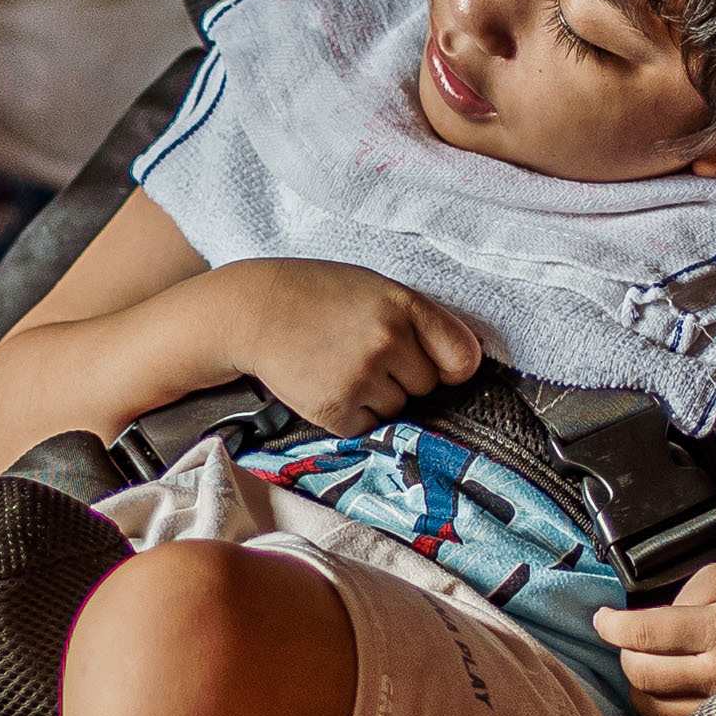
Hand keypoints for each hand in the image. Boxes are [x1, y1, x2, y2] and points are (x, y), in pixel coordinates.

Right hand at [217, 259, 491, 433]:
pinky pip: (367, 426)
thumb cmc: (318, 296)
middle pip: (427, 386)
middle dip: (403, 377)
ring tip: (341, 367)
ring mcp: (361, 377)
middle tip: (364, 355)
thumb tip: (461, 367)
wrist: (253, 312)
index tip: (442, 369)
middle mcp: (387, 341)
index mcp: (403, 305)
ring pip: (397, 409)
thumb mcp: (374, 288)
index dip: (453, 367)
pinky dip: (351, 414)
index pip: (462, 356)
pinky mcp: (336, 409)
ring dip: (376, 397)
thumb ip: (417, 320)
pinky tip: (328, 385)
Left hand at [593, 559, 715, 715]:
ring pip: (652, 708)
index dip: (612, 627)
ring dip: (637, 685)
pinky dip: (657, 707)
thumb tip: (644, 625)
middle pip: (642, 674)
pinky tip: (662, 688)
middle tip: (627, 639)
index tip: (601, 620)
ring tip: (645, 663)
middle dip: (623, 654)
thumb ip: (681, 594)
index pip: (646, 633)